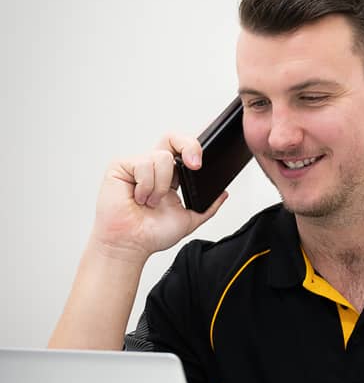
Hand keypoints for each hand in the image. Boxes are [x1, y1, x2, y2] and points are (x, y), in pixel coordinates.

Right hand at [92, 133, 227, 260]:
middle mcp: (154, 167)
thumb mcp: (189, 219)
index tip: (199, 164)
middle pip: (171, 138)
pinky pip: (143, 164)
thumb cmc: (152, 234)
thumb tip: (223, 193)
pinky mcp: (120, 166)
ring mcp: (137, 165)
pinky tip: (138, 198)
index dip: (193, 148)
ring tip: (151, 202)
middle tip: (193, 166)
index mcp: (170, 176)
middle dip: (187, 146)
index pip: (183, 149)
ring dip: (161, 186)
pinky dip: (146, 186)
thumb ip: (208, 206)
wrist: (131, 245)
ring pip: (162, 157)